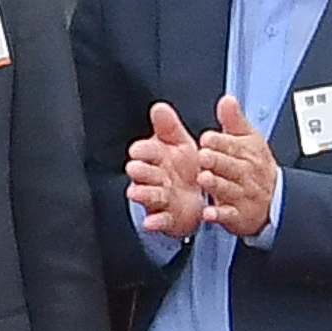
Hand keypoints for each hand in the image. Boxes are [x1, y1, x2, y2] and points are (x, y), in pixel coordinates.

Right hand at [125, 101, 209, 240]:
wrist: (195, 198)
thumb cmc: (183, 167)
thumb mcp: (178, 143)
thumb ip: (168, 126)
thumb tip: (159, 107)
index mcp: (156, 157)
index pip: (146, 151)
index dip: (143, 151)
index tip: (139, 150)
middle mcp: (154, 177)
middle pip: (144, 172)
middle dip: (140, 170)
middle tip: (136, 168)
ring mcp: (159, 198)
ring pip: (148, 194)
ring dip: (142, 193)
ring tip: (137, 193)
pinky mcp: (166, 217)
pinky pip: (159, 220)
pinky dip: (154, 222)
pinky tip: (150, 223)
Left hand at [191, 96, 281, 240]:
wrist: (277, 200)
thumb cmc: (258, 167)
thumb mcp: (250, 140)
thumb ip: (234, 120)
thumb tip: (227, 99)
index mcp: (247, 153)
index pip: (234, 145)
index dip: (220, 142)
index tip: (207, 138)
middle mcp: (245, 174)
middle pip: (231, 166)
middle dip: (218, 161)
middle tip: (204, 156)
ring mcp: (242, 195)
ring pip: (229, 189)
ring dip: (217, 184)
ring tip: (204, 178)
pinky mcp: (238, 215)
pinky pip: (229, 215)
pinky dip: (219, 214)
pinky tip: (208, 213)